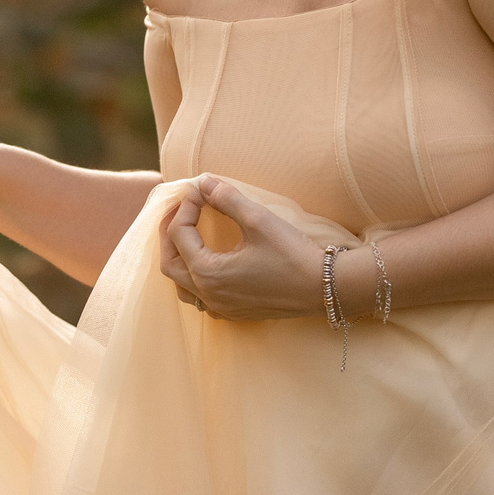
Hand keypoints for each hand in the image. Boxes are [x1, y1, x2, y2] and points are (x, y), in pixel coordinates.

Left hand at [159, 176, 328, 320]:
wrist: (324, 288)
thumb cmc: (292, 254)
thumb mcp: (258, 220)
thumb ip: (226, 199)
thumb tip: (204, 181)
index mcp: (208, 272)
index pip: (179, 234)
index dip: (185, 207)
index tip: (200, 189)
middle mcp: (208, 295)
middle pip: (169, 263)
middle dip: (170, 233)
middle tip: (181, 209)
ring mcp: (221, 308)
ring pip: (181, 286)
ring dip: (178, 259)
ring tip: (188, 235)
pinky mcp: (235, 313)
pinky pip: (200, 299)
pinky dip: (194, 280)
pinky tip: (208, 265)